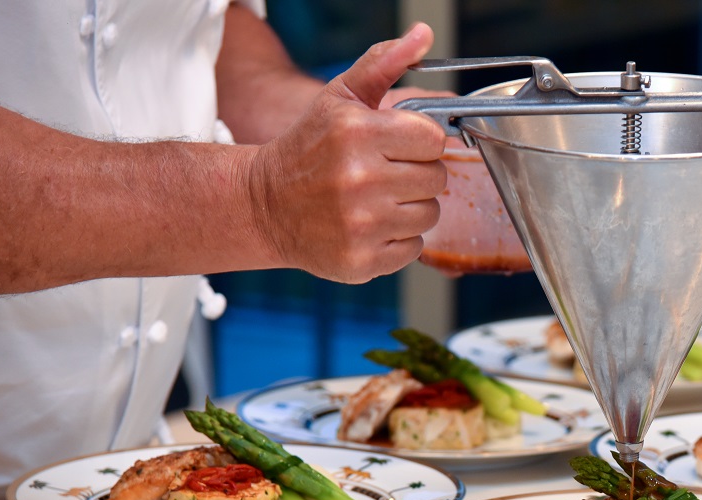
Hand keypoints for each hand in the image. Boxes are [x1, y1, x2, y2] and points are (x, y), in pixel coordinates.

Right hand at [248, 24, 447, 282]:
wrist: (265, 205)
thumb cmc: (309, 148)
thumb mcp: (339, 98)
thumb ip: (384, 64)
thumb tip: (424, 35)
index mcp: (358, 134)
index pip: (433, 140)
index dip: (421, 143)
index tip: (400, 146)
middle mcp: (360, 180)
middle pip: (436, 179)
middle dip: (417, 175)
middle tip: (385, 174)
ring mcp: (361, 225)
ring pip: (430, 215)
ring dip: (411, 208)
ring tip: (377, 200)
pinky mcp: (362, 261)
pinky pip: (414, 248)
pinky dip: (398, 240)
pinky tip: (370, 226)